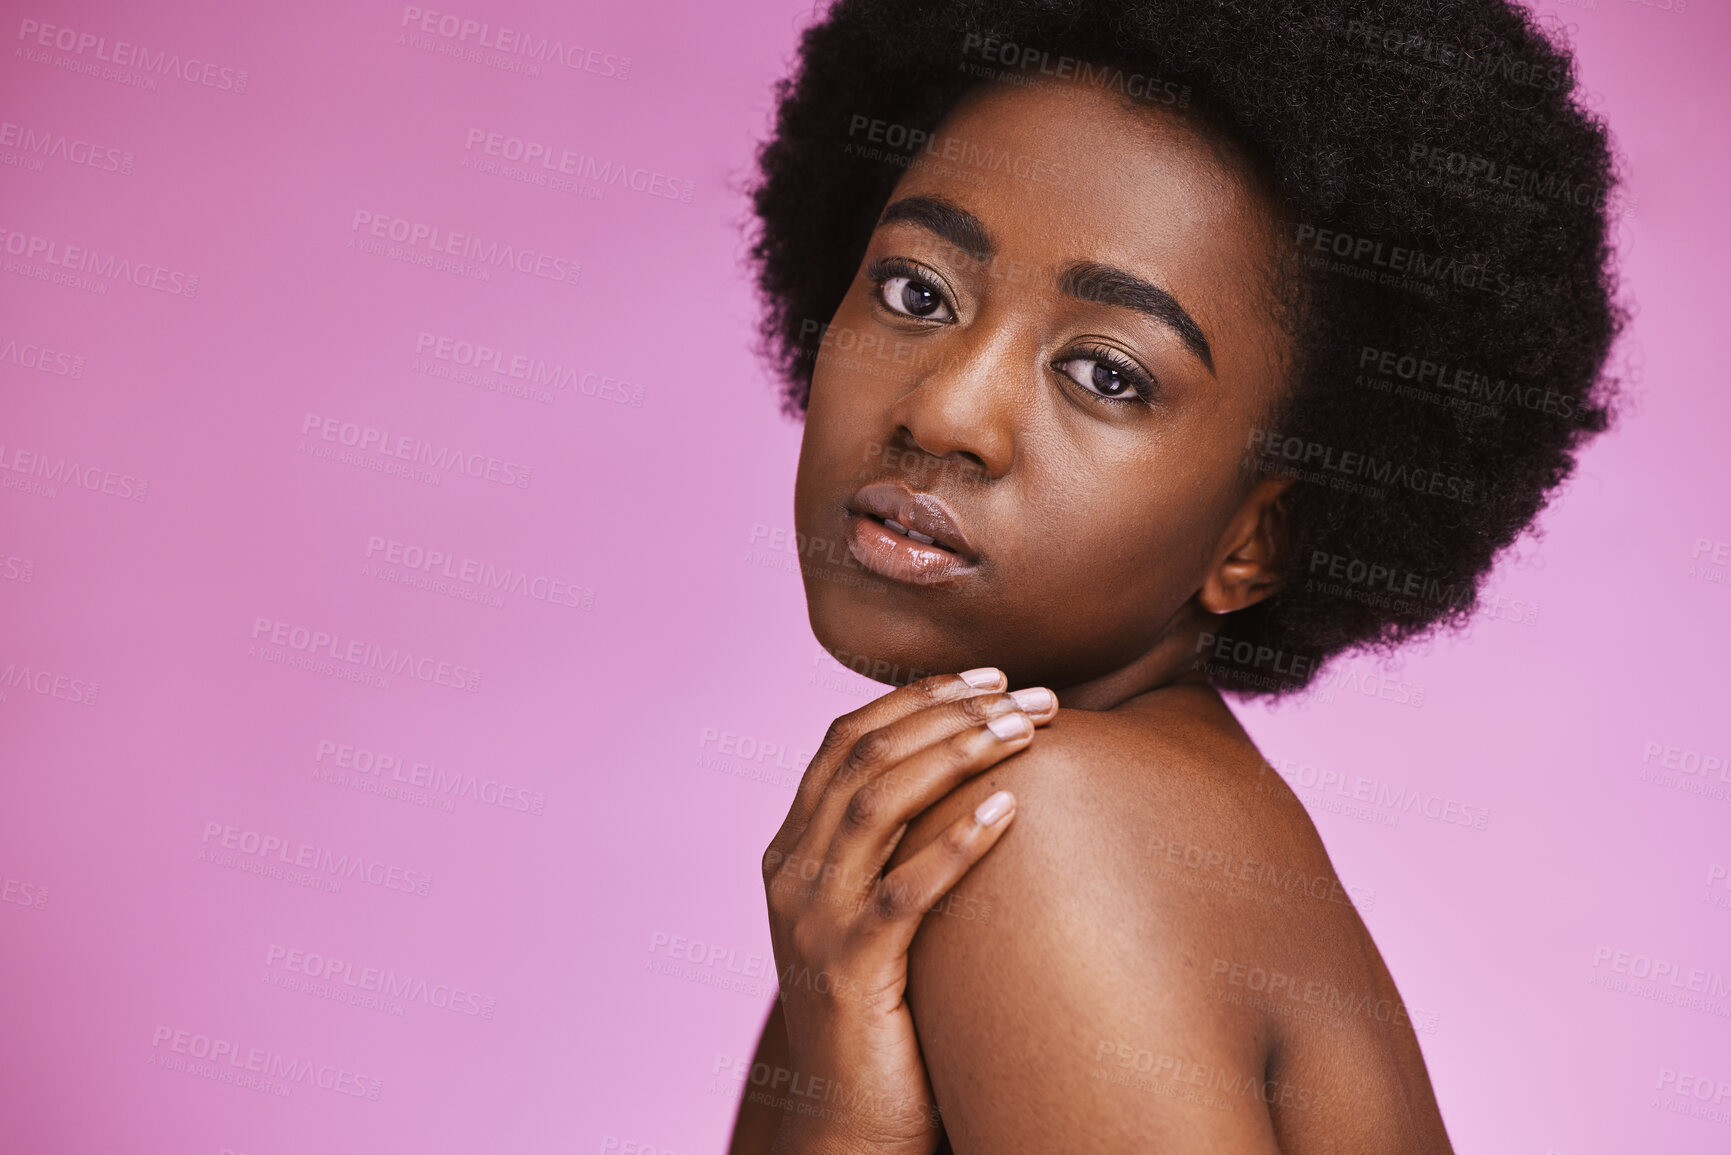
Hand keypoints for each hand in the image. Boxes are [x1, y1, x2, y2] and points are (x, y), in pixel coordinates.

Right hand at [760, 668, 1057, 1154]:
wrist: (850, 1128)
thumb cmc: (885, 1017)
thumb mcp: (874, 916)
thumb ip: (894, 851)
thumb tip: (975, 779)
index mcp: (792, 852)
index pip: (844, 742)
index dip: (916, 698)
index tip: (989, 675)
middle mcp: (791, 875)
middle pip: (864, 757)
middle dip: (949, 711)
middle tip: (1030, 695)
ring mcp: (812, 922)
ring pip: (877, 805)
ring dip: (957, 755)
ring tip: (1027, 730)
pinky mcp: (848, 972)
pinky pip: (903, 891)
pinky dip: (955, 842)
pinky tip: (1008, 810)